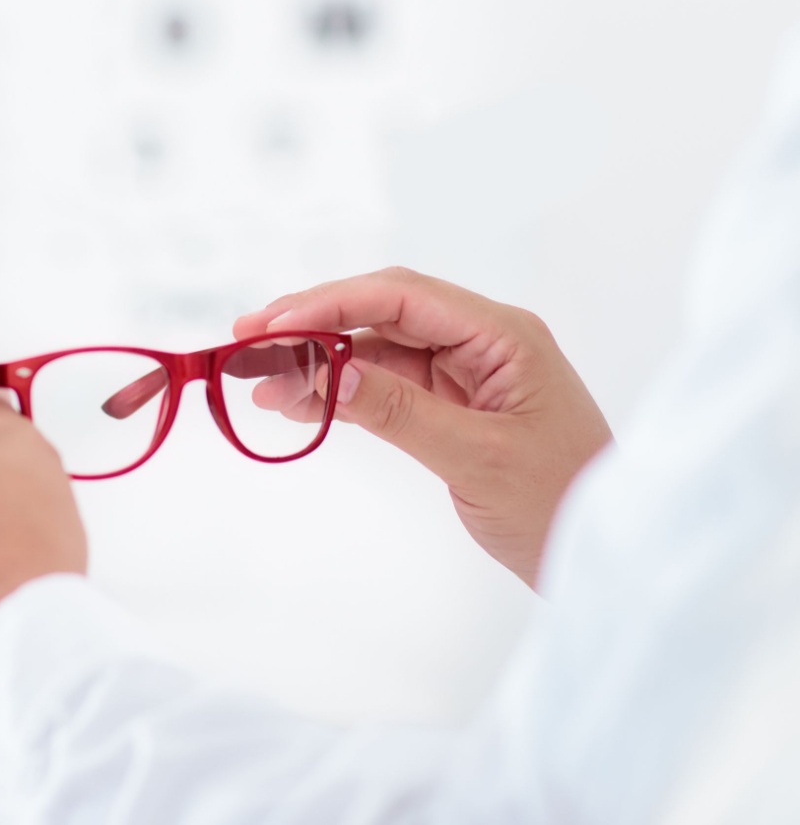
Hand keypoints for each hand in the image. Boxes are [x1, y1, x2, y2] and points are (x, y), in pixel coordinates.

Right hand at [236, 267, 612, 587]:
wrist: (607, 557)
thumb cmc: (564, 505)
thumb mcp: (478, 459)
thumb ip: (401, 411)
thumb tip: (329, 373)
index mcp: (504, 335)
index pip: (403, 296)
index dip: (330, 304)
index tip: (272, 325)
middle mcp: (484, 341)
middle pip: (382, 312)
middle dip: (312, 325)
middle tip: (246, 343)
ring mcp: (467, 373)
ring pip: (376, 349)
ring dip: (319, 363)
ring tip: (261, 384)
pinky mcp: (453, 406)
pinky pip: (385, 386)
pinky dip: (341, 393)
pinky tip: (299, 403)